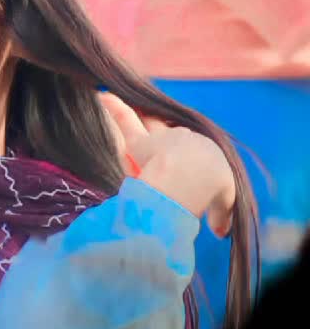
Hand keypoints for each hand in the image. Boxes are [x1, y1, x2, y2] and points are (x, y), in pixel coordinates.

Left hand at [99, 92, 235, 237]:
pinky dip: (114, 108)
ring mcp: (159, 139)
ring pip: (147, 123)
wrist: (192, 175)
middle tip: (154, 129)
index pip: (191, 152)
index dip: (185, 157)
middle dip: (161, 132)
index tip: (182, 165)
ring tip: (118, 101)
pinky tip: (102, 96)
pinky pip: (125, 121)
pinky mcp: (138, 144)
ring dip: (136, 114)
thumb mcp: (225, 200)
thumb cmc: (211, 185)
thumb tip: (220, 231)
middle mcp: (182, 139)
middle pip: (167, 133)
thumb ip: (221, 214)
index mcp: (204, 152)